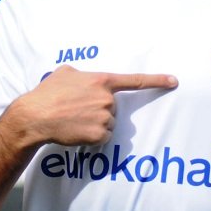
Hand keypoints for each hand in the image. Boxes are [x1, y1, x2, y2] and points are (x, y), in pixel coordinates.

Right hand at [17, 65, 177, 145]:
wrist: (35, 116)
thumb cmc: (47, 93)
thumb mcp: (64, 73)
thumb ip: (81, 74)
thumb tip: (83, 78)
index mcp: (102, 80)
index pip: (134, 80)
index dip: (157, 80)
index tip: (174, 81)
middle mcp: (107, 99)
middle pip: (114, 108)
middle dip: (100, 110)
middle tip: (77, 110)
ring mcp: (105, 117)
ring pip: (108, 124)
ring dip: (95, 124)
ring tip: (74, 120)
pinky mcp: (100, 134)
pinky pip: (103, 137)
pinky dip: (92, 137)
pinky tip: (77, 131)